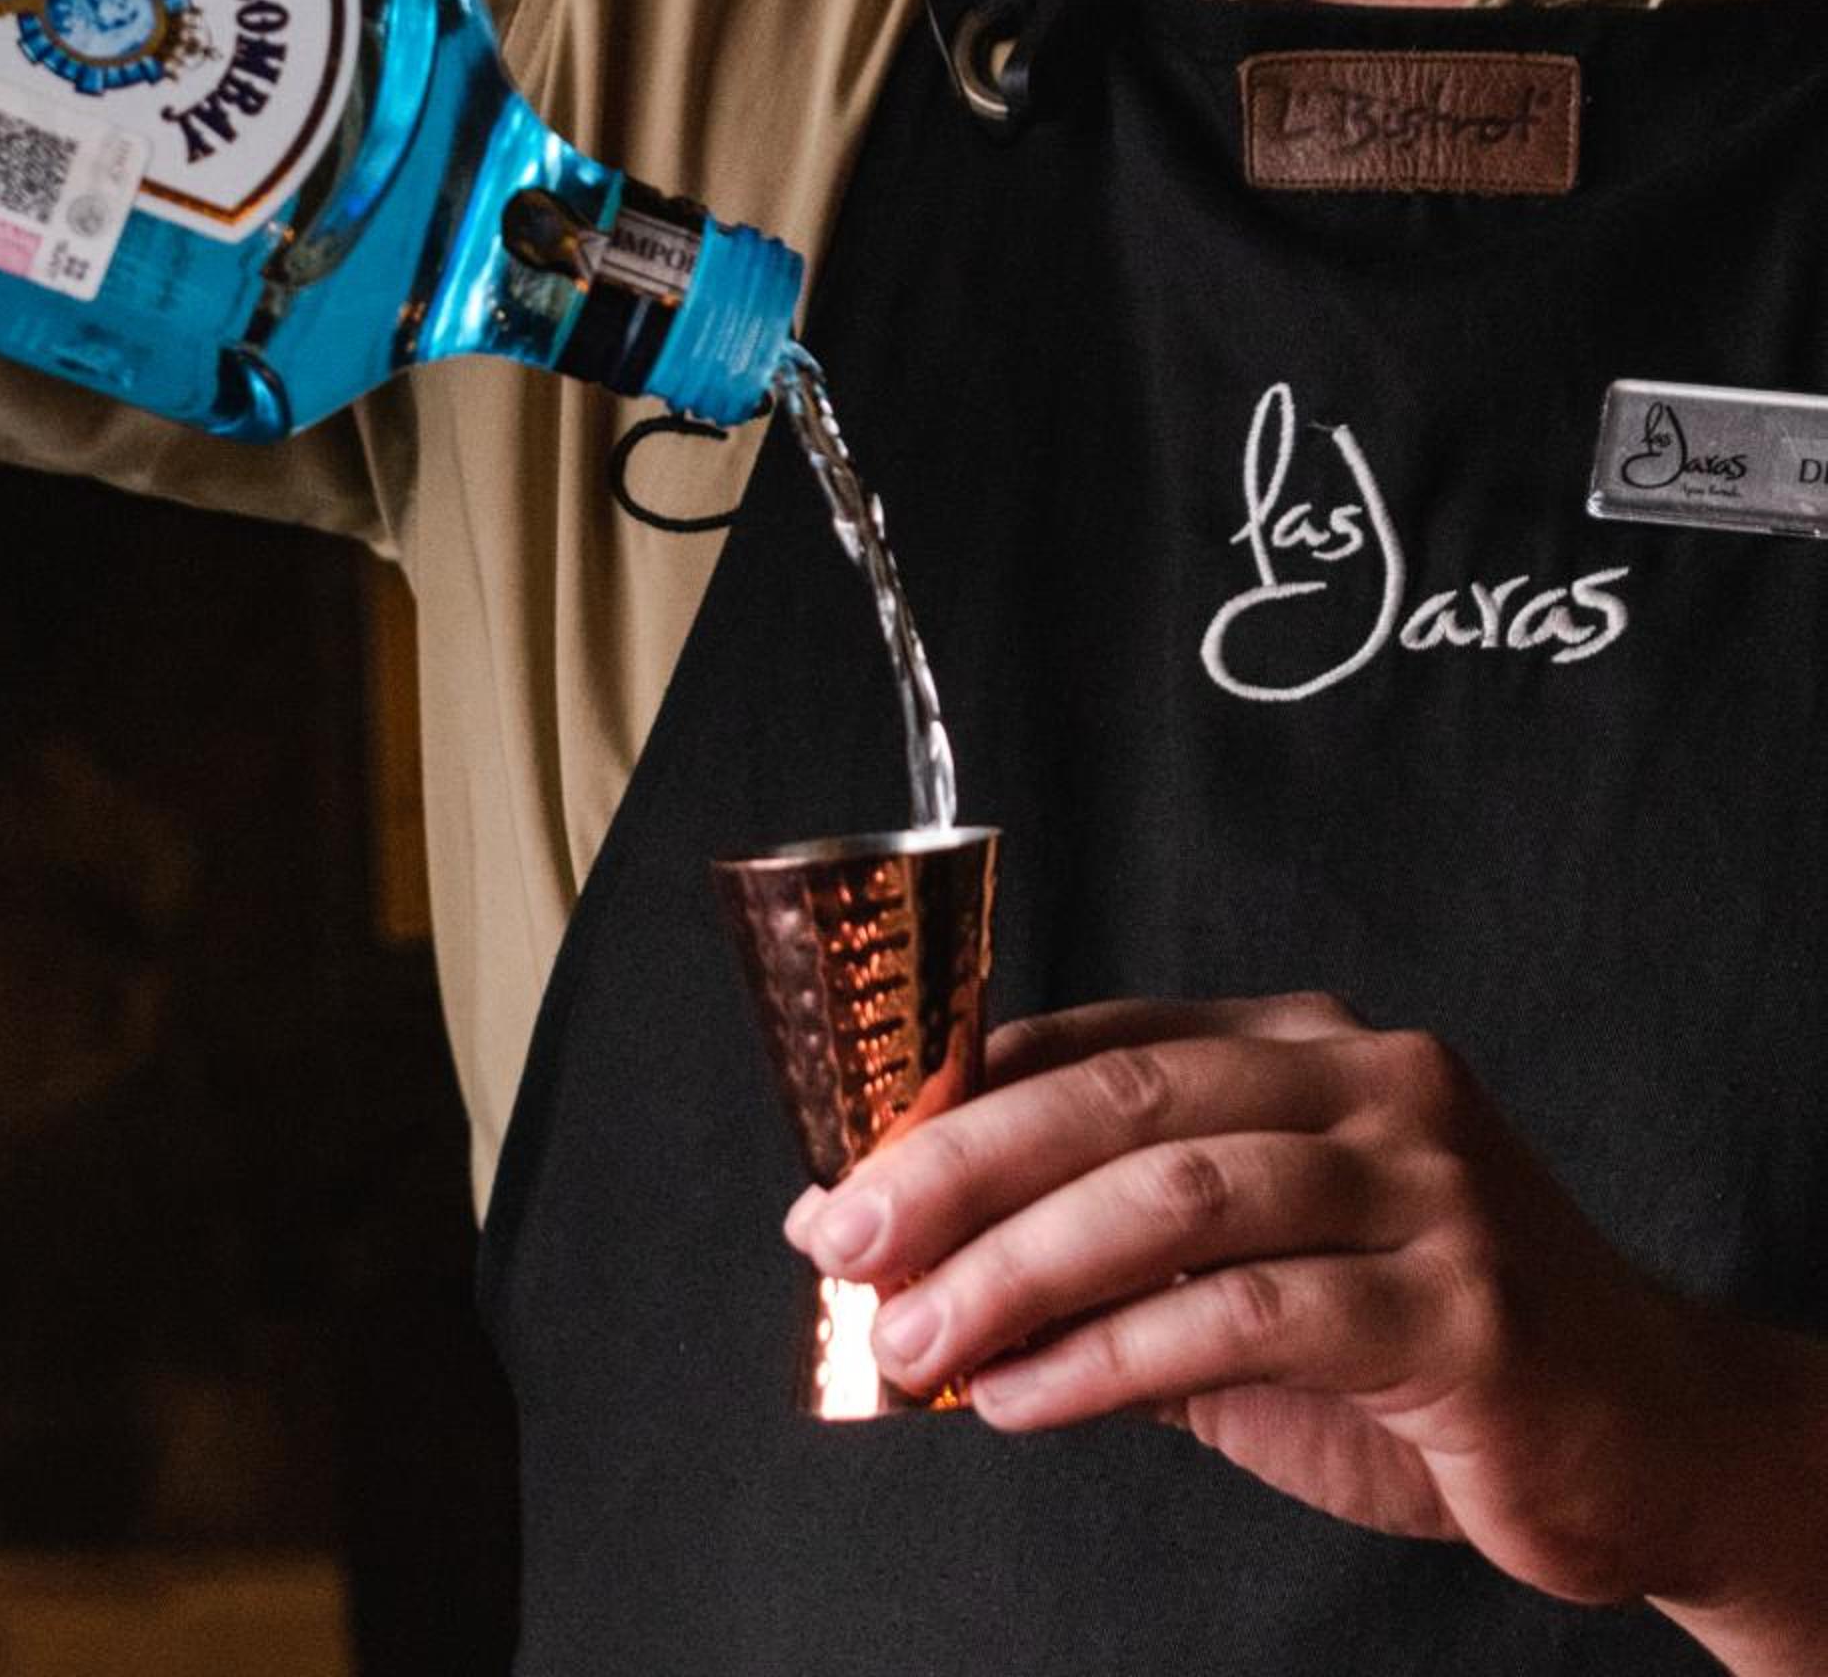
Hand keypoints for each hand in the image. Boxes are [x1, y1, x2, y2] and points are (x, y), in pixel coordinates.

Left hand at [780, 993, 1827, 1656]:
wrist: (1651, 1442)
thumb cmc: (1422, 1357)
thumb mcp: (1242, 1285)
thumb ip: (1100, 1263)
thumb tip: (909, 1267)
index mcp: (1304, 1050)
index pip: (1091, 1047)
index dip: (949, 1111)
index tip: (839, 1183)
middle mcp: (1369, 1084)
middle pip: (1115, 1101)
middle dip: (953, 1174)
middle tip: (844, 1247)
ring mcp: (1426, 1185)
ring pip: (1169, 1200)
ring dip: (1012, 1277)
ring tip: (917, 1345)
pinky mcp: (1462, 1305)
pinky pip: (1243, 1315)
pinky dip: (1108, 1359)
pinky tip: (1026, 1400)